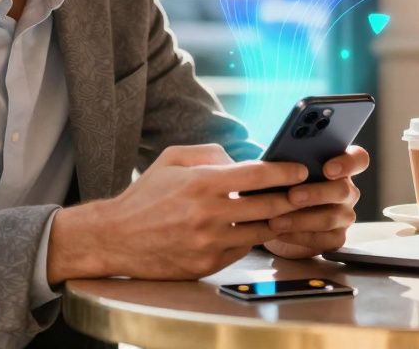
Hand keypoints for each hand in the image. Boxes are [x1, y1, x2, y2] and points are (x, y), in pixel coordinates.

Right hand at [47, 144, 307, 281]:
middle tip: (303, 191)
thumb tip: (241, 159)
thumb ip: (210, 153)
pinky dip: (250, 238)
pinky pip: (242, 250)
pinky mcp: (207, 264)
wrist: (115, 238)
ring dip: (276, 221)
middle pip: (268, 206)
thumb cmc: (144, 196)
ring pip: (261, 232)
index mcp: (202, 183)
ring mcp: (209, 243)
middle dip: (291, 198)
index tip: (300, 169)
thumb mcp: (172, 160)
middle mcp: (208, 214)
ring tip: (284, 211)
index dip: (285, 172)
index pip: (257, 175)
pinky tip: (252, 228)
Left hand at [262, 145, 368, 259]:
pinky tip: (281, 232)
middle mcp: (347, 190)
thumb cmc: (281, 186)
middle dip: (316, 193)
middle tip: (292, 196)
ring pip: (330, 218)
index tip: (328, 169)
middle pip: (343, 190)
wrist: (275, 218)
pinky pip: (323, 239)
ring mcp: (345, 215)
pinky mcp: (337, 237)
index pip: (358, 159)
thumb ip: (289, 162)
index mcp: (340, 166)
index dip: (348, 163)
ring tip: (276, 220)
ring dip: (301, 219)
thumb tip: (279, 159)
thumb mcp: (284, 171)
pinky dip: (299, 236)